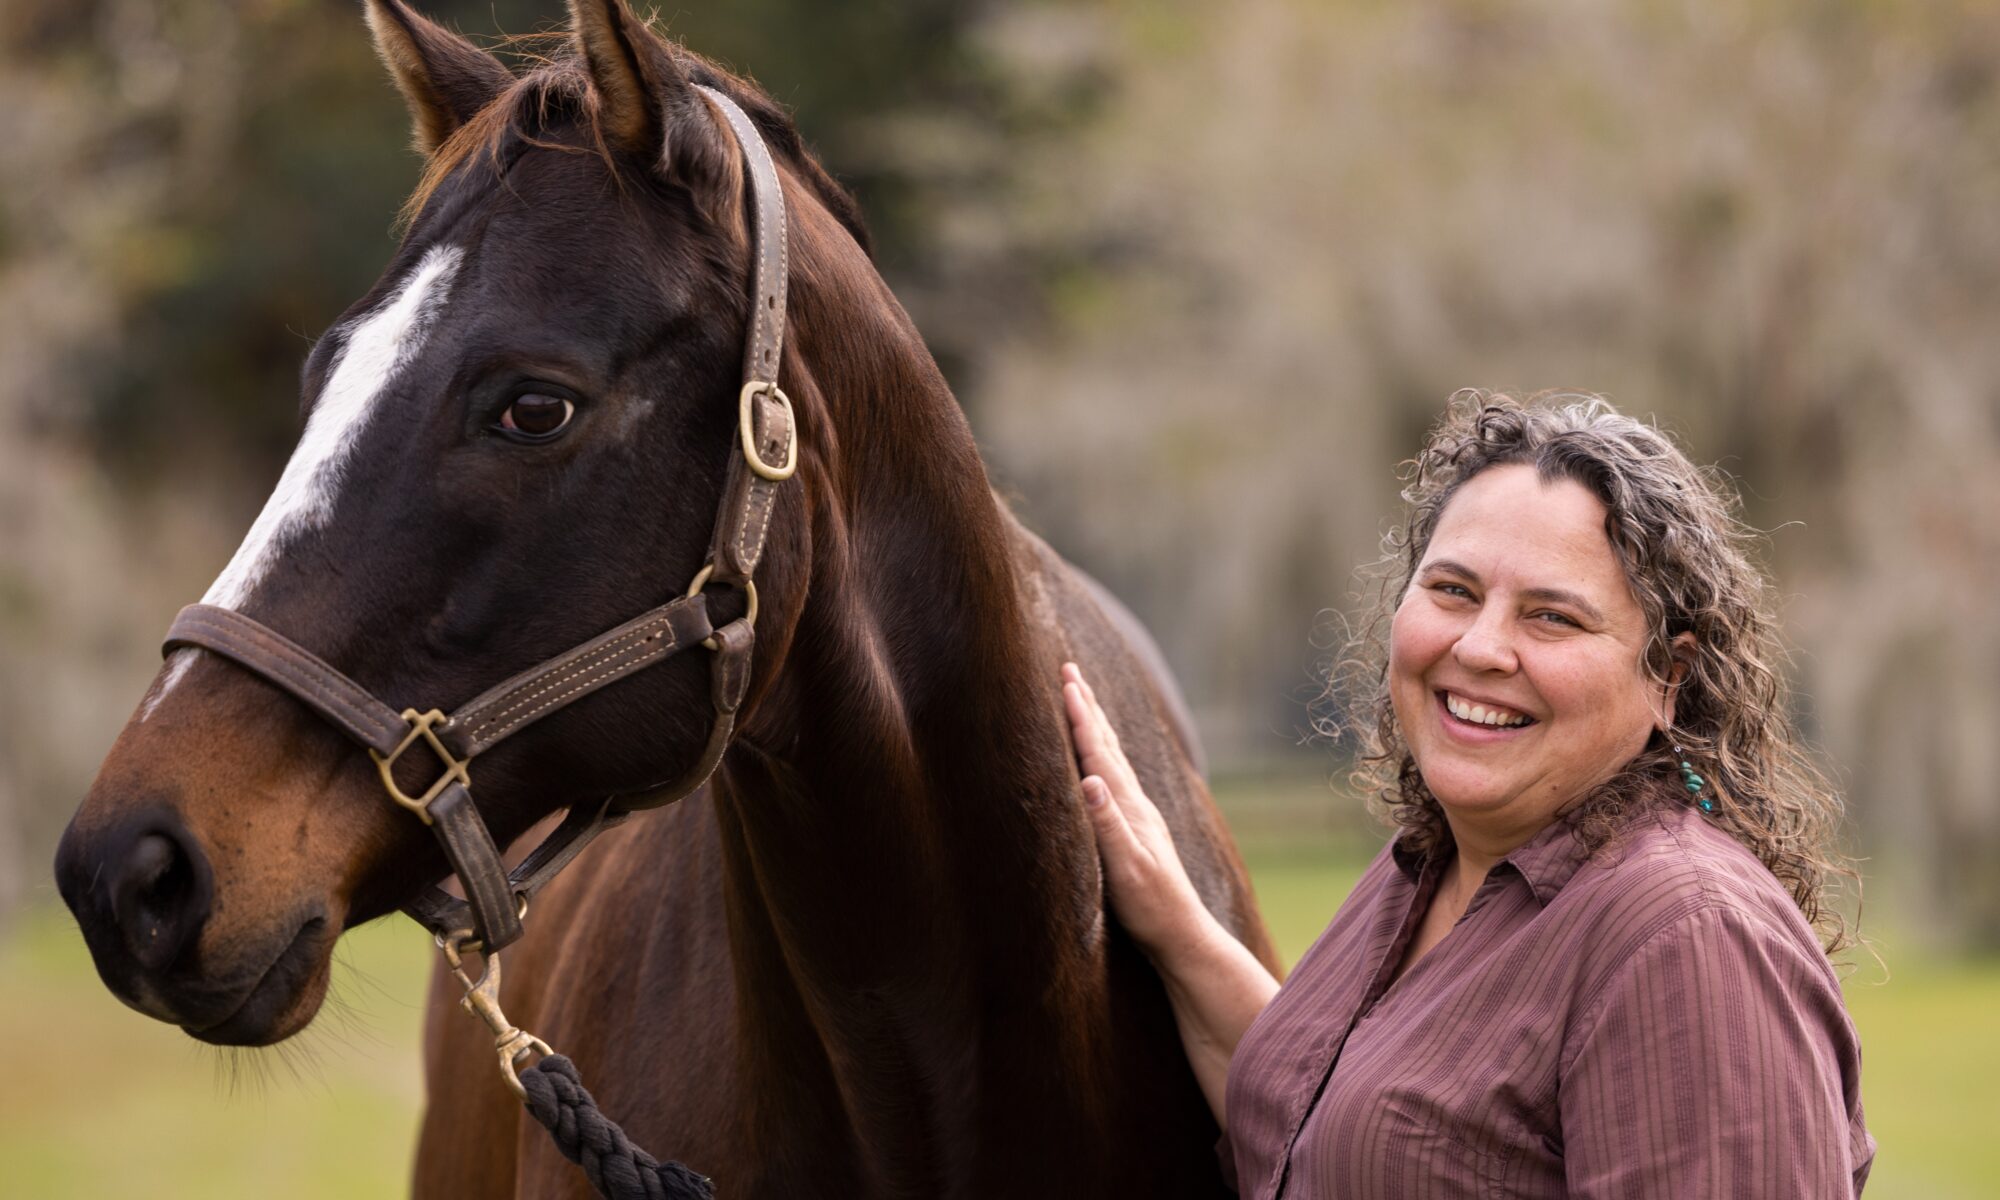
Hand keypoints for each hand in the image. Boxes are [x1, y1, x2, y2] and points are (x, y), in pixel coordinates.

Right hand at [1062, 662, 1213, 959]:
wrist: (1182, 933)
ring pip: (1112, 756)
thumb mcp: (1125, 869)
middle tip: (1068, 669)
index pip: (1098, 752)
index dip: (1080, 716)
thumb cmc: (1150, 906)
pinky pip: (1115, 775)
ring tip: (1082, 699)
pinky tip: (1102, 758)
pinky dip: (1102, 753)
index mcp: (1127, 806)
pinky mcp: (1136, 826)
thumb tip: (1089, 780)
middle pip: (1107, 743)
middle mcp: (1135, 802)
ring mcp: (1138, 813)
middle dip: (1087, 705)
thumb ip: (1107, 825)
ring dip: (1095, 723)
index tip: (1064, 680)